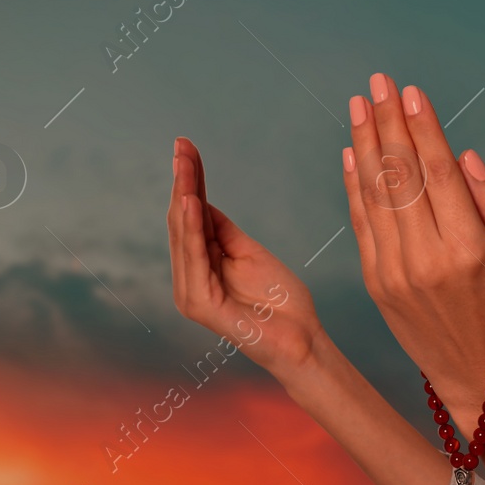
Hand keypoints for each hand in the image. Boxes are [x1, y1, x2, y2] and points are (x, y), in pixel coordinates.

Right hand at [167, 137, 322, 376]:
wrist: (302, 340)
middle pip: (182, 221)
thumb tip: (201, 201)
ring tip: (184, 164)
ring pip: (184, 234)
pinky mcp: (201, 305)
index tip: (186, 146)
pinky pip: (195, 257)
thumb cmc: (280, 302)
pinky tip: (192, 201)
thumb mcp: (249, 253)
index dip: (190, 181)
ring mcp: (191, 294)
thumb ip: (221, 230)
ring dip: (183, 196)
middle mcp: (188, 280)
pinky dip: (192, 228)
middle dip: (182, 180)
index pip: (192, 216)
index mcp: (199, 268)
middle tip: (182, 145)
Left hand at [340, 73, 484, 433]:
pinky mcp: (375, 284)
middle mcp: (426, 261)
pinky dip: (353, 185)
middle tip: (378, 83)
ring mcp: (394, 274)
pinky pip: (361, 225)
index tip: (412, 91)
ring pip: (375, 196)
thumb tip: (464, 156)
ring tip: (360, 105)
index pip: (440, 176)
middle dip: (387, 124)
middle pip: (401, 177)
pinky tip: (351, 153)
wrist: (478, 377)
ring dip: (364, 145)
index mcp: (469, 251)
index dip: (423, 129)